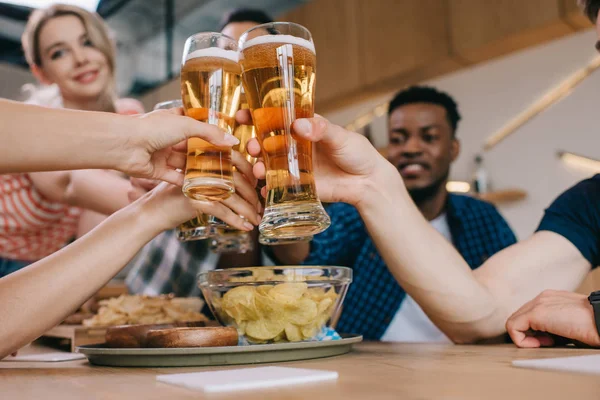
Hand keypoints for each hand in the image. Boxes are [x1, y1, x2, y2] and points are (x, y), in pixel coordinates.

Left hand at [121, 108, 238, 185]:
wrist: (124, 145)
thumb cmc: (151, 128)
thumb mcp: (187, 125)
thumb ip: (210, 133)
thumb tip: (232, 141)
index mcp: (174, 119)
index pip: (196, 122)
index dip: (210, 128)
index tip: (227, 137)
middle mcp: (168, 136)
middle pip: (193, 145)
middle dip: (208, 152)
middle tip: (228, 159)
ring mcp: (163, 154)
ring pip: (186, 163)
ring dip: (200, 169)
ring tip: (220, 175)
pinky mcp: (158, 171)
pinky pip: (176, 178)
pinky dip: (188, 182)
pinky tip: (203, 186)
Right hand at [132, 151, 259, 230]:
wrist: (153, 211)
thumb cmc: (176, 196)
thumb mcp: (197, 181)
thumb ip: (216, 177)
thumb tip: (246, 183)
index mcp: (206, 158)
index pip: (236, 159)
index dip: (251, 173)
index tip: (257, 186)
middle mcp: (203, 167)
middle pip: (238, 180)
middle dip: (253, 196)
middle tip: (259, 208)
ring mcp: (199, 182)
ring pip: (233, 197)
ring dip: (248, 211)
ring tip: (256, 220)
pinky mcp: (195, 198)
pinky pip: (222, 211)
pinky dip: (236, 221)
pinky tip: (245, 227)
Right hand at [239, 110, 397, 206]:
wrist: (368, 182)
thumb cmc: (358, 153)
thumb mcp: (341, 136)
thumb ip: (321, 130)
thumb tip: (299, 125)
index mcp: (304, 127)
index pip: (277, 117)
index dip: (257, 114)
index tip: (242, 114)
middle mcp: (295, 145)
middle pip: (267, 141)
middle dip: (254, 143)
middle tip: (252, 147)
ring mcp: (295, 165)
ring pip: (269, 163)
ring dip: (259, 165)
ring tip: (259, 169)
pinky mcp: (298, 185)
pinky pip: (278, 185)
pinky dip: (268, 187)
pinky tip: (263, 189)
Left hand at [506, 290, 599, 347]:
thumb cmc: (593, 326)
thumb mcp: (569, 324)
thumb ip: (554, 326)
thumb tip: (544, 338)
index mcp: (550, 299)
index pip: (528, 315)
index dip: (535, 332)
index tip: (552, 340)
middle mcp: (541, 298)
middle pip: (519, 318)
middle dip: (530, 334)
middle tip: (550, 343)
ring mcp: (537, 303)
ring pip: (514, 322)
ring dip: (527, 337)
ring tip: (549, 343)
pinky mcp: (535, 313)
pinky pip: (513, 328)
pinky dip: (523, 341)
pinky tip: (542, 344)